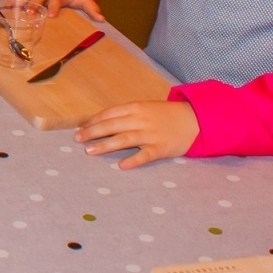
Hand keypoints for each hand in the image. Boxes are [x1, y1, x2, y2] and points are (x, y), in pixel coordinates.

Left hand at [75, 99, 199, 169]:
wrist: (194, 120)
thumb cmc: (165, 115)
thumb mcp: (145, 108)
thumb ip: (126, 114)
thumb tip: (101, 122)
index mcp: (136, 107)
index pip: (109, 113)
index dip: (93, 121)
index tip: (80, 128)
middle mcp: (141, 119)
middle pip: (112, 125)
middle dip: (92, 132)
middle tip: (77, 140)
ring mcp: (151, 134)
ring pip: (124, 139)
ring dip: (105, 145)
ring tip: (89, 151)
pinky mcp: (161, 148)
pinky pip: (145, 155)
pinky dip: (133, 160)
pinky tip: (121, 166)